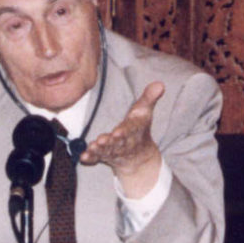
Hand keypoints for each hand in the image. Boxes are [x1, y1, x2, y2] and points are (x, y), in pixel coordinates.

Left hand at [81, 81, 166, 199]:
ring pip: (106, 151)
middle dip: (109, 142)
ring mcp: (113, 151)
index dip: (124, 131)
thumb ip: (149, 97)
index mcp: (133, 130)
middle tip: (102, 140)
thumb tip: (160, 84)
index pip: (129, 130)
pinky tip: (83, 156)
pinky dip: (90, 158)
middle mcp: (124, 142)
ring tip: (92, 147)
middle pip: (117, 142)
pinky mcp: (103, 156)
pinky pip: (96, 158)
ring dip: (99, 150)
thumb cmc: (138, 128)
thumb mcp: (145, 111)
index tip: (118, 132)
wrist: (139, 156)